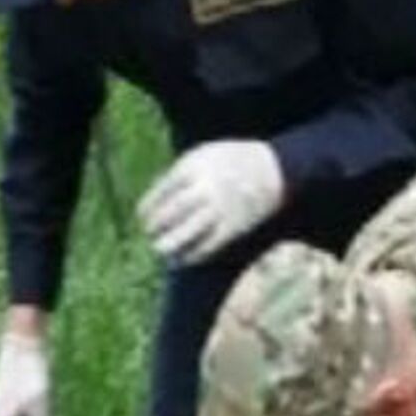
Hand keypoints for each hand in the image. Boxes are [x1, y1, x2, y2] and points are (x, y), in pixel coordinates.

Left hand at [139, 141, 284, 265]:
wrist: (272, 169)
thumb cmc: (230, 160)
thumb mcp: (203, 155)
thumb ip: (180, 174)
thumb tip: (156, 200)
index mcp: (194, 168)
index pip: (162, 192)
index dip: (148, 208)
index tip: (142, 218)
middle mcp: (206, 189)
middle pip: (172, 212)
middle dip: (156, 227)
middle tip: (149, 235)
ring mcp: (220, 210)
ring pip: (188, 232)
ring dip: (171, 246)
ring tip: (160, 252)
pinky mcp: (232, 228)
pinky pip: (208, 246)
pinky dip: (191, 256)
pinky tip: (181, 260)